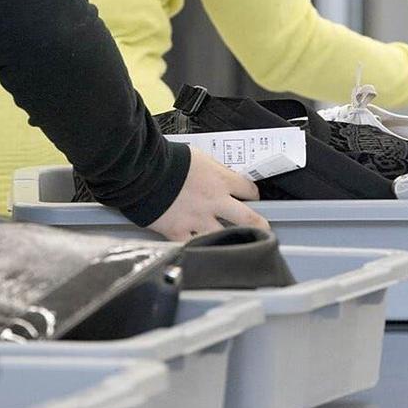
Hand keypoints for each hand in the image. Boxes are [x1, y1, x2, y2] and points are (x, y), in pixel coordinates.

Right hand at [149, 148, 268, 240]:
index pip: (249, 190)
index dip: (252, 194)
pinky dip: (199, 248)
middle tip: (265, 231)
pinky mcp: (178, 231)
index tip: (251, 198)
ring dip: (232, 240)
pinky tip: (204, 250)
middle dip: (261, 226)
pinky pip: (194, 245)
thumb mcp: (197, 157)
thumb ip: (213, 169)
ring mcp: (198, 220)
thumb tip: (220, 175)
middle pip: (249, 219)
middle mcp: (214, 202)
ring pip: (225, 237)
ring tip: (237, 246)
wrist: (142, 171)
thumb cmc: (166, 160)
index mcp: (220, 181)